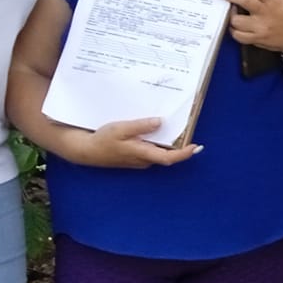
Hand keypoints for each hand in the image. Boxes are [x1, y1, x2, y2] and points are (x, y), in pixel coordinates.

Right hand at [69, 118, 200, 169]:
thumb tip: (160, 122)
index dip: (184, 154)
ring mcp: (140, 160)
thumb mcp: (121, 128)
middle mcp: (144, 160)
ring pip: (159, 151)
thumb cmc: (103, 140)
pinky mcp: (136, 157)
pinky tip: (156, 130)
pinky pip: (152, 150)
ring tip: (175, 125)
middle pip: (168, 154)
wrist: (87, 151)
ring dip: (168, 141)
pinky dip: (157, 141)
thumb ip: (141, 126)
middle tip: (188, 128)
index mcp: (142, 153)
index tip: (196, 147)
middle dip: (180, 144)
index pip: (169, 157)